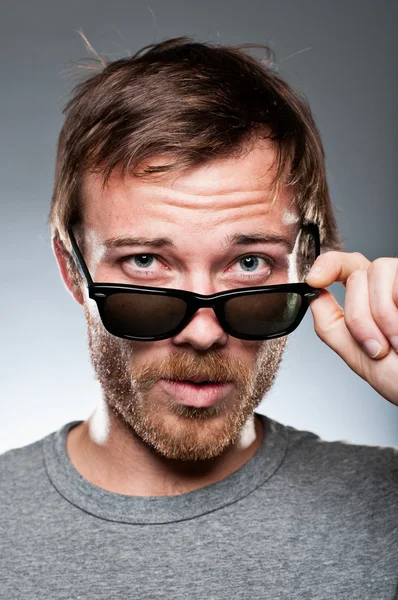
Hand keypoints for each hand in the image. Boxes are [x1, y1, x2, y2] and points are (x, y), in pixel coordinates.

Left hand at [305, 252, 397, 405]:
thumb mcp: (355, 353)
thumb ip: (329, 323)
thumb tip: (312, 295)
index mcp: (370, 299)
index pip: (344, 266)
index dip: (327, 266)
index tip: (314, 280)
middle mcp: (389, 286)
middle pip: (356, 277)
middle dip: (358, 317)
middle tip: (377, 347)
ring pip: (376, 272)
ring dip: (381, 315)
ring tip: (396, 343)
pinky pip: (397, 284)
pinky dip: (395, 315)